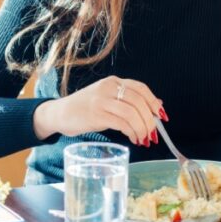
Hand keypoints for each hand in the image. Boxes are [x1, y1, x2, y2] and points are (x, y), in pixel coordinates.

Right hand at [33, 76, 166, 145]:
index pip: (140, 88)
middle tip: (152, 134)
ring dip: (142, 128)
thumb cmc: (84, 108)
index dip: (153, 102)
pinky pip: (122, 123)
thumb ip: (128, 101)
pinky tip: (133, 139)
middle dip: (149, 120)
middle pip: (139, 101)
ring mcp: (101, 100)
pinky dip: (132, 132)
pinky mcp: (96, 115)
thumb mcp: (107, 99)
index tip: (161, 116)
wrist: (59, 113)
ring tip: (143, 139)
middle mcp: (108, 88)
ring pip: (132, 113)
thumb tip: (157, 105)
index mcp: (113, 82)